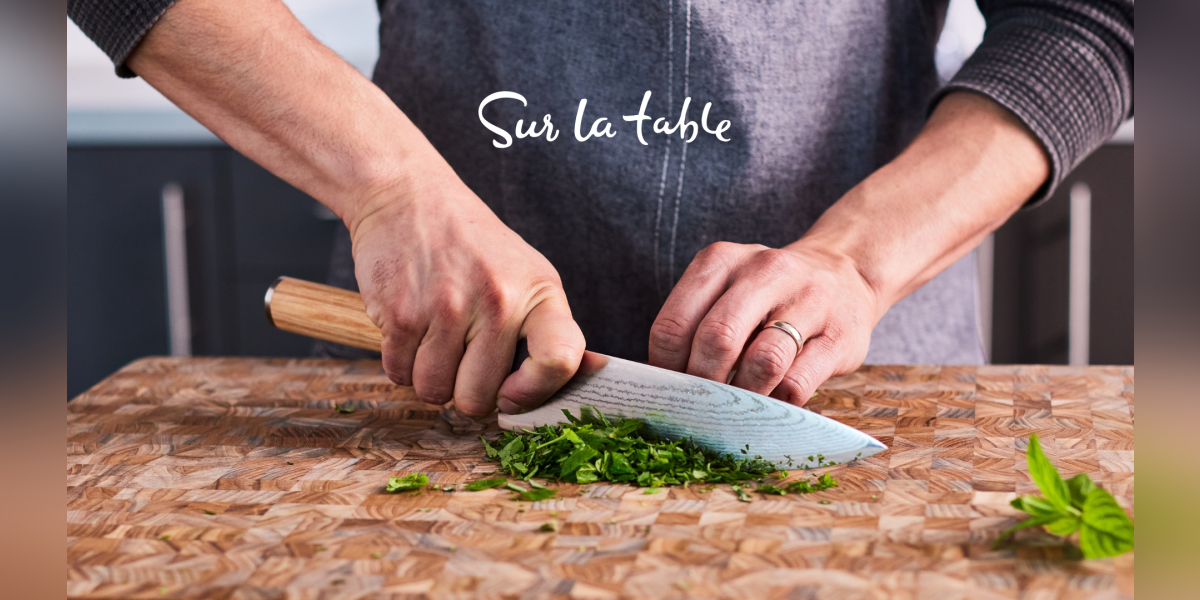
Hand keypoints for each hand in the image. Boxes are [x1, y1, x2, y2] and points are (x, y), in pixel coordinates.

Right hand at [348, 173, 584, 416]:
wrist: (408, 199)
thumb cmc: (472, 248)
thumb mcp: (526, 275)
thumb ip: (551, 329)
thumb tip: (596, 374)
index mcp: (539, 292)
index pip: (559, 360)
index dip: (534, 393)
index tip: (512, 394)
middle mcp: (498, 300)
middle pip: (479, 398)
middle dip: (465, 390)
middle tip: (461, 356)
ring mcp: (447, 307)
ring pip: (435, 392)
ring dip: (430, 376)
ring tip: (435, 337)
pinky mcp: (401, 313)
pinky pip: (399, 374)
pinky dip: (400, 362)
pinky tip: (411, 326)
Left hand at [648, 242, 879, 404]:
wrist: (846, 273)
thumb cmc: (770, 293)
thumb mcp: (727, 289)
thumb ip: (695, 325)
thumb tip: (663, 383)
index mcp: (722, 260)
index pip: (674, 324)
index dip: (666, 368)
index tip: (669, 390)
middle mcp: (765, 271)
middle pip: (717, 339)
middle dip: (703, 384)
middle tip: (701, 405)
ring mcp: (809, 300)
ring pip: (763, 362)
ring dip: (743, 397)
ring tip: (736, 408)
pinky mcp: (840, 336)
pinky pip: (798, 382)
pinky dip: (777, 403)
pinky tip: (771, 402)